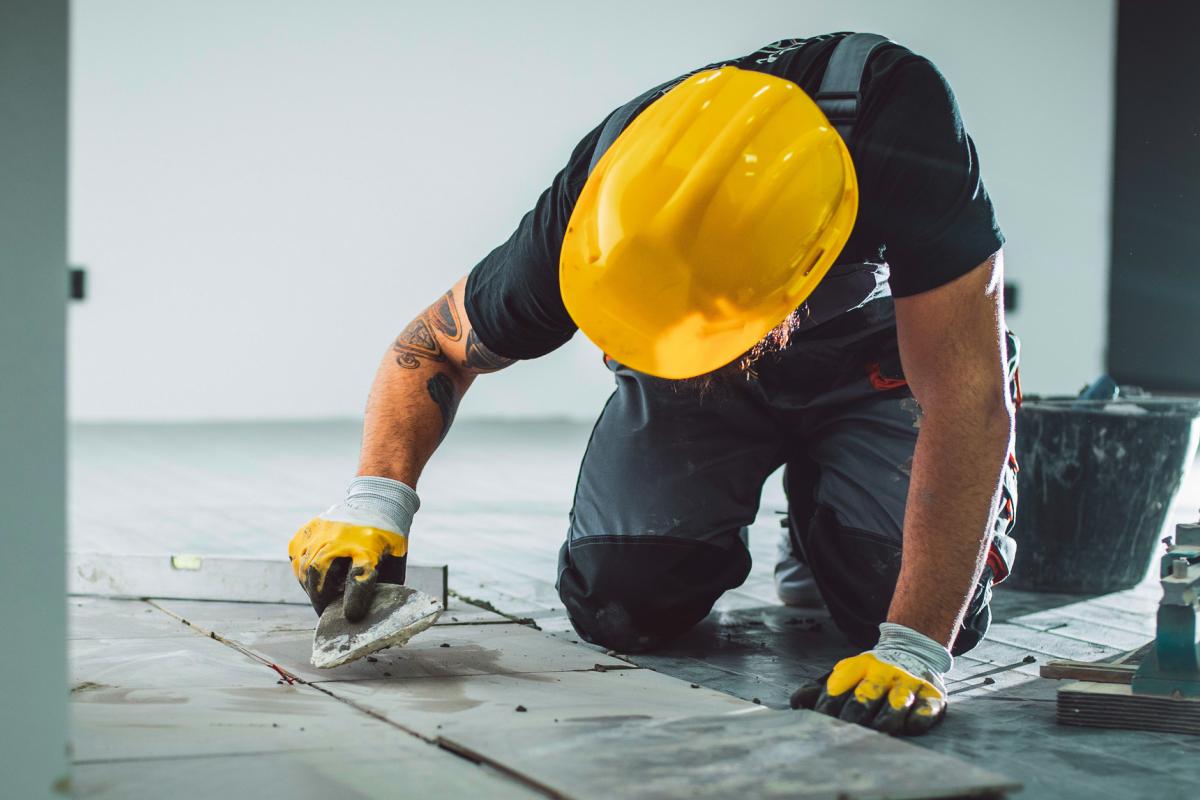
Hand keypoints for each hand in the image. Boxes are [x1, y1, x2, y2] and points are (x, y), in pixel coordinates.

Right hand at [287, 477, 418, 621]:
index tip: (351, 615)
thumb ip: (381, 590)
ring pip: (305, 568)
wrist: (377, 504)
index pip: (360, 575)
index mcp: (369, 546)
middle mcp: (342, 536)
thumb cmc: (386, 544)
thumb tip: (369, 619)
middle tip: (327, 612)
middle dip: (321, 598)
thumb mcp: (393, 565)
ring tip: (323, 596)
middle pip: (320, 572)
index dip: (355, 598)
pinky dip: (304, 573)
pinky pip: (298, 558)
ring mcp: (321, 531)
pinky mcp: (307, 530)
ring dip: (312, 588)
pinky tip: (316, 578)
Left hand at [790, 622, 950, 735]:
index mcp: (860, 666)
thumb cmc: (871, 672)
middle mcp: (884, 672)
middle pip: (867, 694)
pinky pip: (927, 706)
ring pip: (897, 700)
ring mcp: (909, 683)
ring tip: (878, 731)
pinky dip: (919, 716)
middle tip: (844, 732)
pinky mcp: (931, 695)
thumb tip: (795, 703)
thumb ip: (822, 687)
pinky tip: (910, 726)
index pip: (840, 685)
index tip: (820, 721)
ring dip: (887, 716)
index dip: (828, 704)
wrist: (912, 648)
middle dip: (855, 712)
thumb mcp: (847, 672)